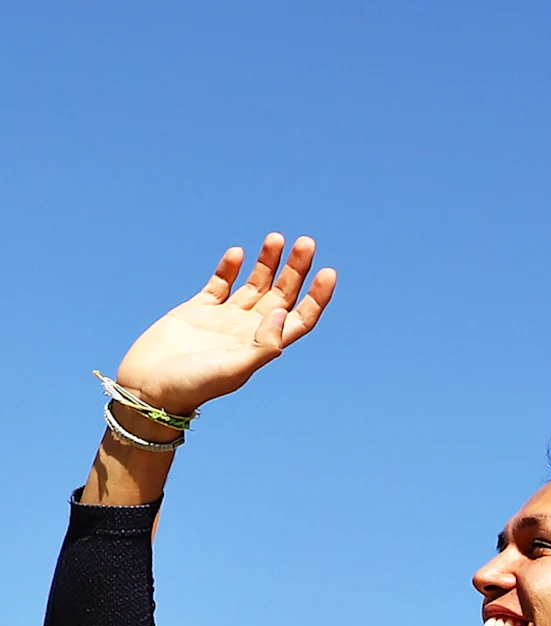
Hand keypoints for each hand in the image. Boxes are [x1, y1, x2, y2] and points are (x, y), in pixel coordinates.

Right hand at [111, 235, 336, 416]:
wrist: (148, 387)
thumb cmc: (193, 385)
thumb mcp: (235, 369)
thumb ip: (263, 344)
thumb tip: (283, 313)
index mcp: (263, 345)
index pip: (300, 317)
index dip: (317, 296)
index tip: (328, 272)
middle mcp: (248, 329)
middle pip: (281, 294)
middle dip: (296, 269)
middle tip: (306, 242)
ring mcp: (224, 318)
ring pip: (254, 284)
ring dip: (267, 262)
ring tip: (277, 238)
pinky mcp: (197, 310)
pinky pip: (219, 284)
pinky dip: (229, 268)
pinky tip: (238, 252)